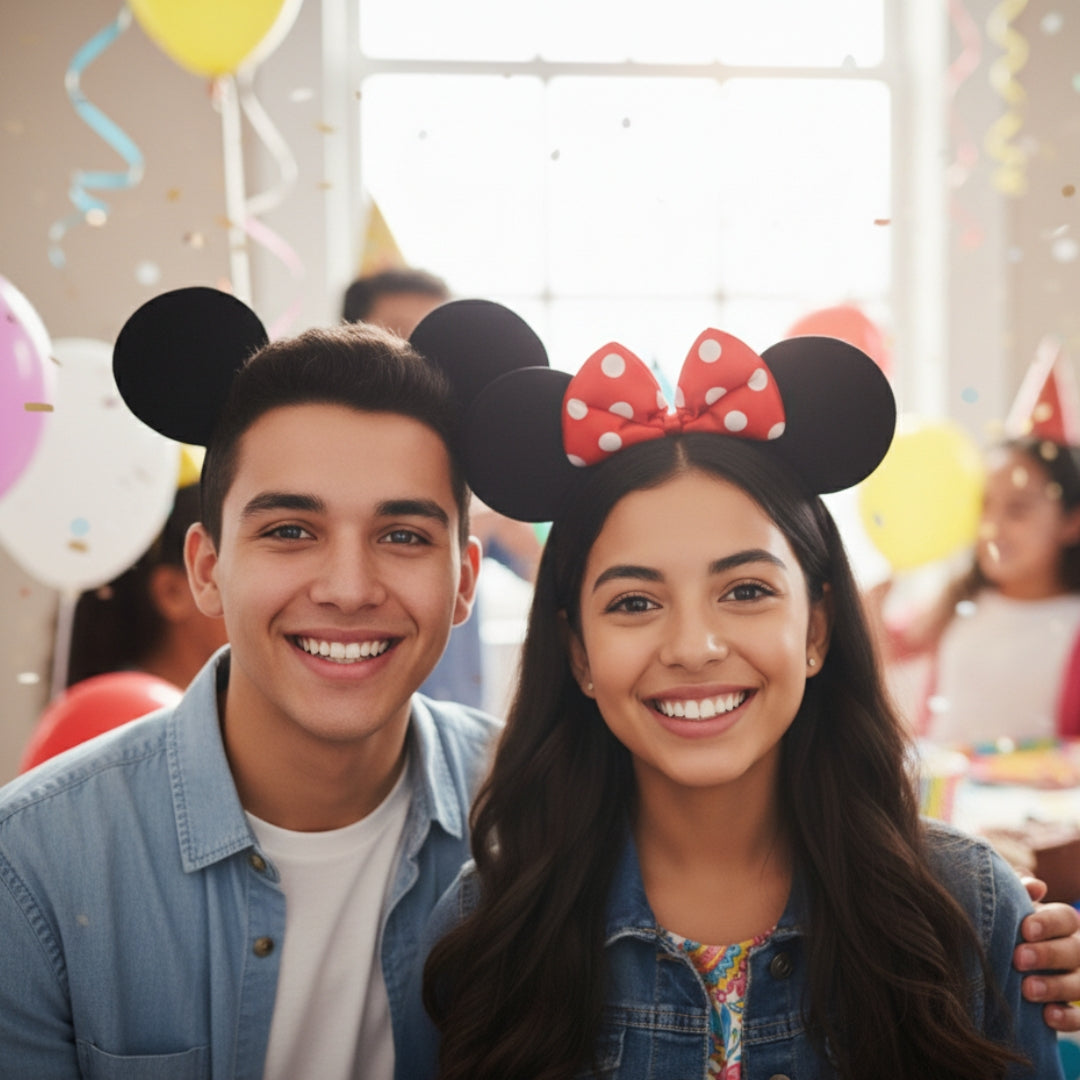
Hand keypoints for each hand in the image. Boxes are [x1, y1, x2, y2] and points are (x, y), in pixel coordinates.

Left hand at [1017, 876, 1079, 1030]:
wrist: (1011, 959)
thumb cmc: (1011, 924)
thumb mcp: (1014, 906)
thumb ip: (1020, 891)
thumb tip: (1035, 886)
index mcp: (1064, 923)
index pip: (1065, 918)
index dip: (1048, 923)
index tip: (1024, 929)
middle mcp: (1077, 950)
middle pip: (1075, 950)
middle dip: (1048, 955)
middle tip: (1018, 959)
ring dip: (1056, 987)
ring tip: (1027, 989)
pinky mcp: (1078, 1010)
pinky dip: (1068, 1018)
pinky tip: (1047, 1016)